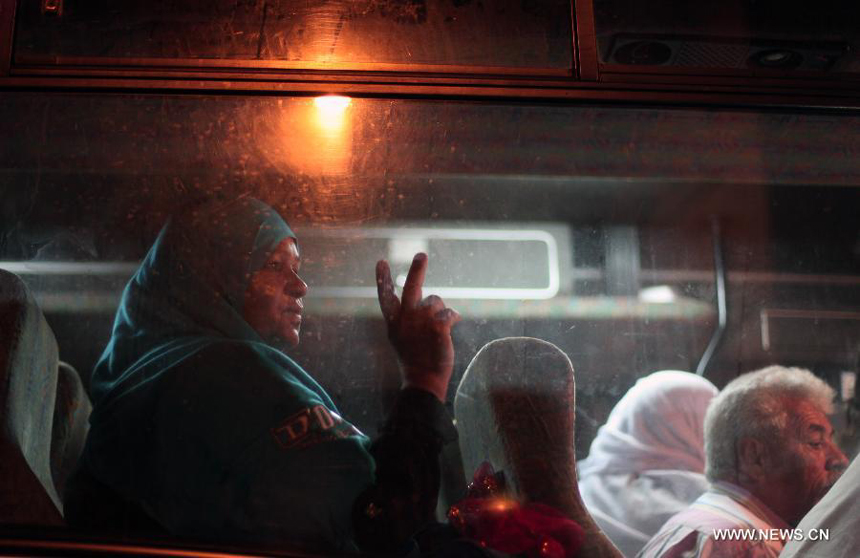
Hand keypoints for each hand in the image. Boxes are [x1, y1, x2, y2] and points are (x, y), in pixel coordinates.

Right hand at [376, 253, 460, 400]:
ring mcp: (421, 322)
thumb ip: (405, 318)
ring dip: (440, 310)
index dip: (383, 279)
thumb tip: (423, 301)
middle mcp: (405, 319)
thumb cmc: (413, 359)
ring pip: (436, 301)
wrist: (423, 380)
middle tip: (421, 254)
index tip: (381, 262)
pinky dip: (453, 317)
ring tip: (436, 330)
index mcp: (393, 322)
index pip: (386, 296)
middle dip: (417, 269)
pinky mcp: (438, 326)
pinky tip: (452, 325)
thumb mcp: (400, 338)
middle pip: (412, 287)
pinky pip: (450, 312)